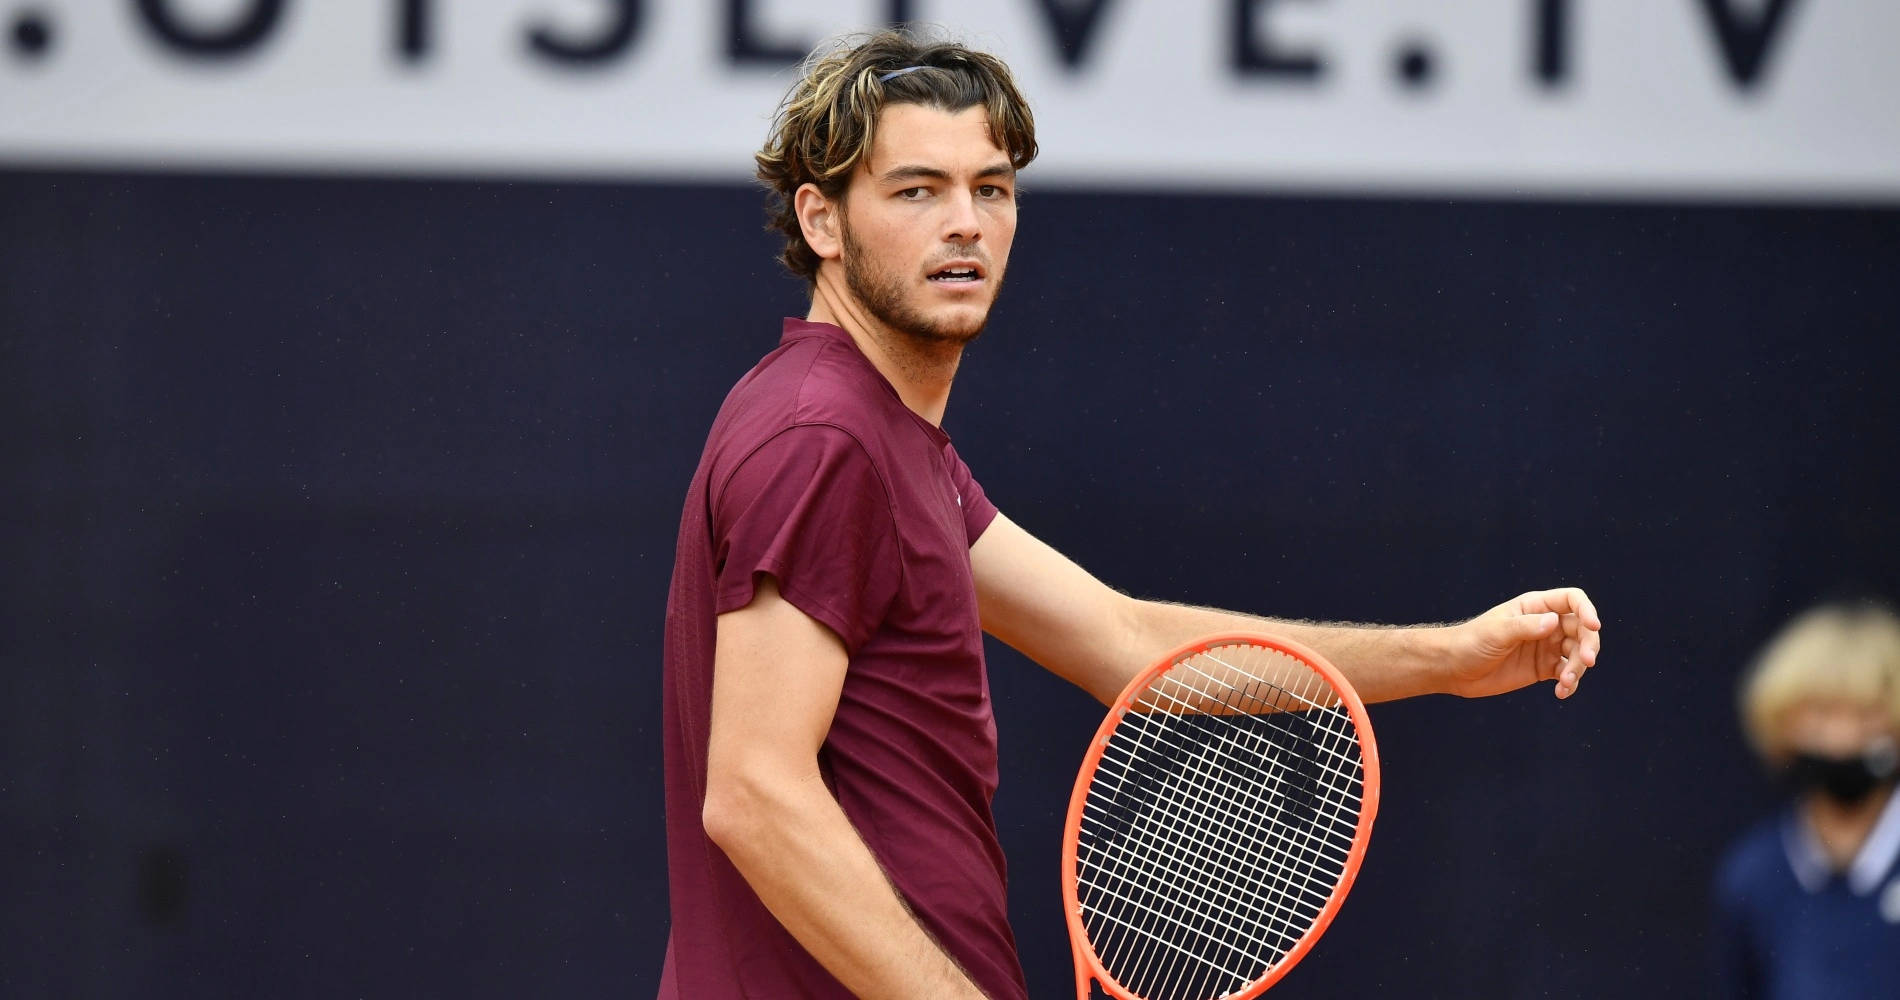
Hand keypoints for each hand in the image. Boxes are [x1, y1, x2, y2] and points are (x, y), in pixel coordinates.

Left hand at [1442, 588, 1601, 699]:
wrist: (1454, 668)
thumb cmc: (1470, 642)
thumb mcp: (1496, 632)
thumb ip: (1525, 627)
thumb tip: (1554, 622)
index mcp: (1534, 606)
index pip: (1572, 600)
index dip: (1587, 610)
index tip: (1594, 626)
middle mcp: (1545, 624)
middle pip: (1582, 629)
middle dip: (1588, 645)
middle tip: (1585, 662)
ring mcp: (1546, 647)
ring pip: (1577, 654)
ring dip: (1578, 669)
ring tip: (1564, 683)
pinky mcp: (1543, 669)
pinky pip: (1567, 674)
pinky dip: (1570, 683)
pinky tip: (1561, 692)